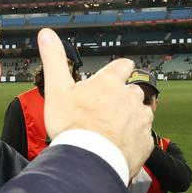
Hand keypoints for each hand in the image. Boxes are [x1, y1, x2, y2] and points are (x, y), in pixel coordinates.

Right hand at [38, 28, 153, 177]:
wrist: (88, 159)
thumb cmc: (71, 124)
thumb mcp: (56, 89)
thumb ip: (54, 60)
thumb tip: (46, 33)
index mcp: (109, 83)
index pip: (123, 66)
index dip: (119, 70)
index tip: (114, 75)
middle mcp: (130, 97)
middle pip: (132, 91)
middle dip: (122, 98)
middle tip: (104, 110)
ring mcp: (140, 120)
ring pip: (140, 113)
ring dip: (129, 119)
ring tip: (110, 131)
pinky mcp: (144, 142)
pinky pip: (142, 138)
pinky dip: (133, 140)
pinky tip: (117, 146)